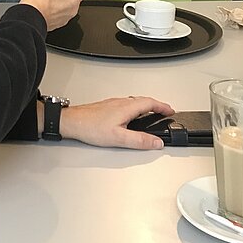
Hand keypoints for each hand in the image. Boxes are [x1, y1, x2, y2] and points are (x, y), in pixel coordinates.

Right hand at [20, 0, 83, 30]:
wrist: (33, 12)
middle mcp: (73, 9)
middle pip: (72, 1)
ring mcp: (65, 18)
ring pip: (65, 10)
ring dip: (59, 5)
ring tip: (48, 0)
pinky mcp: (56, 24)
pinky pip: (57, 17)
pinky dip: (53, 13)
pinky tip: (45, 8)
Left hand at [60, 96, 174, 149]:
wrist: (71, 122)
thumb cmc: (91, 127)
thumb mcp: (118, 137)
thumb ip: (139, 140)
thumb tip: (156, 142)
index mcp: (126, 107)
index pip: (149, 103)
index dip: (162, 106)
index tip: (171, 111)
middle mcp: (120, 102)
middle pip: (143, 100)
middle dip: (156, 105)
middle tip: (164, 112)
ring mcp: (112, 103)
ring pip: (133, 102)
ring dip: (145, 106)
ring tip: (152, 113)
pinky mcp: (106, 107)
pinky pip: (125, 104)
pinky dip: (135, 108)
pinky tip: (131, 116)